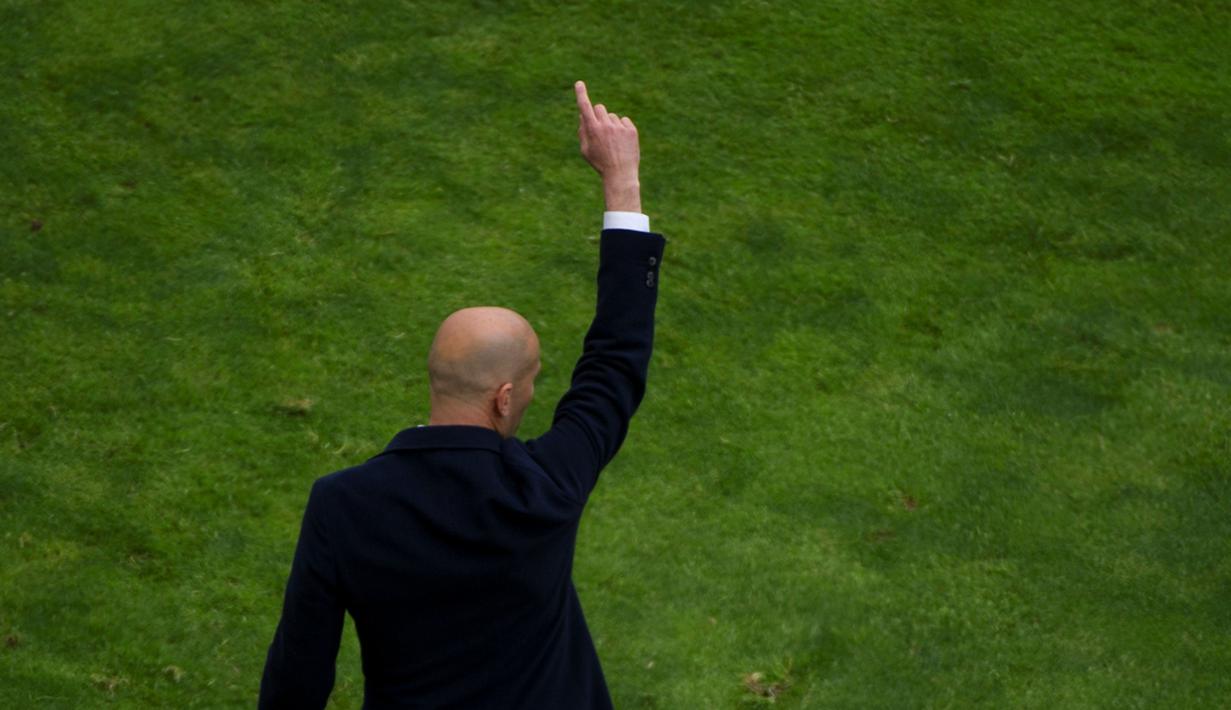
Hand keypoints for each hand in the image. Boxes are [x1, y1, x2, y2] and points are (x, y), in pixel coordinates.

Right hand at [575, 80, 640, 211]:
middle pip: (600, 108)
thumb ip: (582, 131)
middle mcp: (606, 125)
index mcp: (592, 129)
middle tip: (601, 129)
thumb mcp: (585, 151)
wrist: (620, 174)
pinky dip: (622, 128)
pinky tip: (622, 142)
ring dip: (611, 125)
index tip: (579, 83)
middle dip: (598, 115)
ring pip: (612, 117)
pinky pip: (624, 121)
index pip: (585, 107)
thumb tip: (583, 116)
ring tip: (613, 143)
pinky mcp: (631, 130)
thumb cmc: (600, 163)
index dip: (581, 94)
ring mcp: (619, 127)